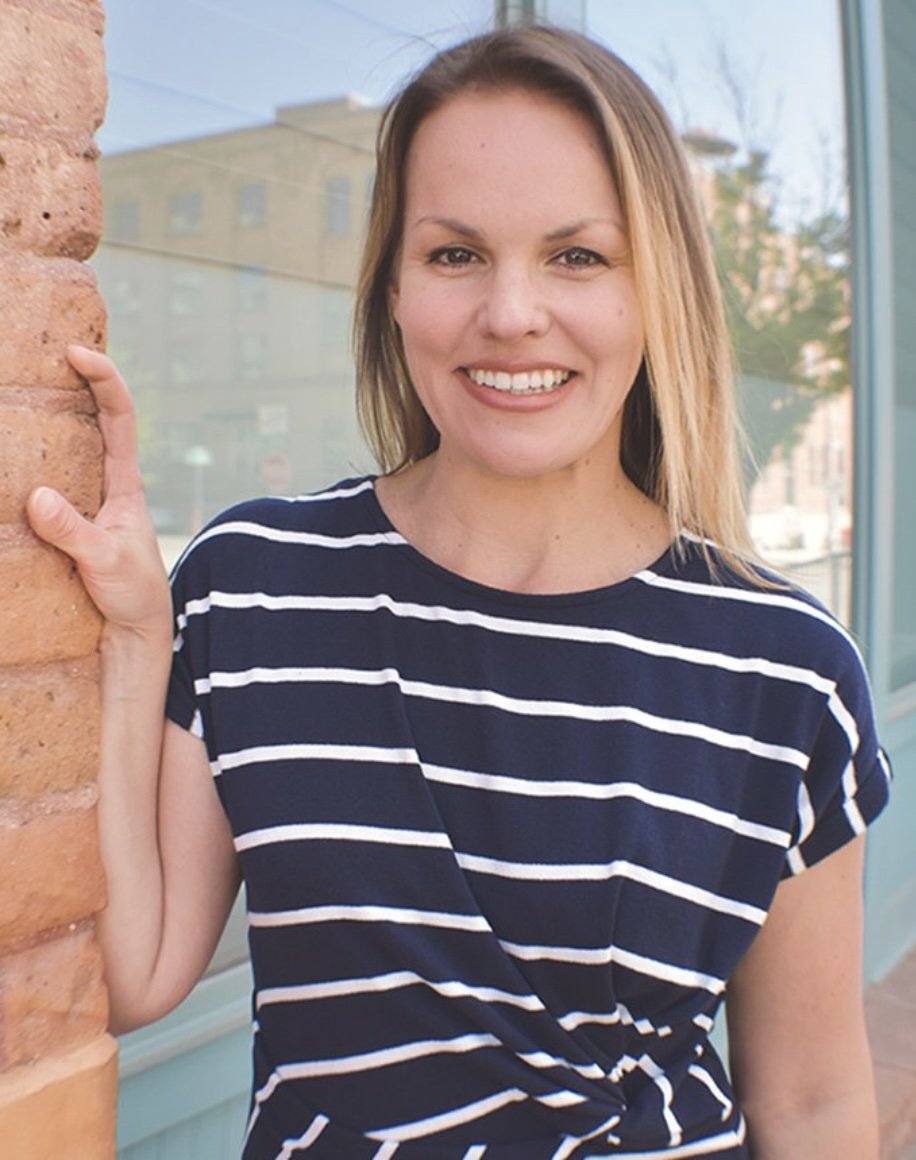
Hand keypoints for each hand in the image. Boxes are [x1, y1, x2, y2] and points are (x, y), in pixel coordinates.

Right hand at [27, 346, 171, 639]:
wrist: (133, 631)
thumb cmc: (134, 593)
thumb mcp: (107, 561)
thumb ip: (74, 532)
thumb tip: (37, 496)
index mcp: (125, 483)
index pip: (120, 417)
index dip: (105, 380)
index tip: (79, 353)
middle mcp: (104, 484)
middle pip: (89, 421)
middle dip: (68, 384)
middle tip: (34, 358)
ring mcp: (82, 501)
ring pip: (60, 451)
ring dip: (39, 423)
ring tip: (10, 396)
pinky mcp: (63, 524)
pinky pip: (40, 486)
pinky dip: (20, 468)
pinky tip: (1, 461)